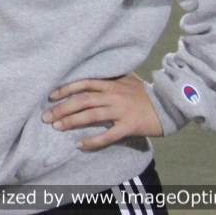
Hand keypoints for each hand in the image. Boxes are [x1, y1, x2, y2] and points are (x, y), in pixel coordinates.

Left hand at [43, 73, 163, 150]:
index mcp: (112, 83)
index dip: (65, 89)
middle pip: (82, 100)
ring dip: (72, 121)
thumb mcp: (128, 79)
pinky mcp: (129, 126)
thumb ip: (110, 76)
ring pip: (91, 116)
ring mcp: (121, 111)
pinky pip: (108, 135)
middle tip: (46, 116)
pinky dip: (93, 141)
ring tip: (57, 127)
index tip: (50, 96)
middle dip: (62, 108)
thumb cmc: (145, 93)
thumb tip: (93, 69)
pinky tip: (80, 145)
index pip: (83, 83)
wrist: (169, 105)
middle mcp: (113, 95)